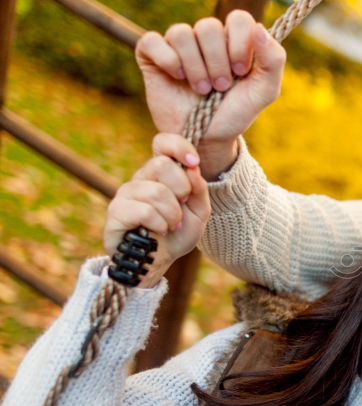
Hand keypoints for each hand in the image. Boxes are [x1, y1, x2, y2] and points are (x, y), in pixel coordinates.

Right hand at [104, 135, 210, 286]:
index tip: (193, 162)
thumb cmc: (177, 235)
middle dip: (182, 190)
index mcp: (161, 173)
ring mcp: (126, 193)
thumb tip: (193, 168)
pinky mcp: (116, 212)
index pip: (163, 143)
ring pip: (156, 191)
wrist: (159, 262)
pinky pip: (143, 210)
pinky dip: (158, 223)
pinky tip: (158, 231)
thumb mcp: (199, 212)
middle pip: (162, 165)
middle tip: (182, 207)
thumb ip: (200, 190)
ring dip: (172, 215)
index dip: (178, 146)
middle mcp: (141, 178)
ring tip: (171, 226)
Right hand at [134, 10, 285, 179]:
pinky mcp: (152, 55)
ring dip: (195, 66)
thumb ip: (273, 60)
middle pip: (208, 26)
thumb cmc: (236, 112)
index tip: (242, 71)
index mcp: (233, 40)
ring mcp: (178, 45)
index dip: (240, 43)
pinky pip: (153, 41)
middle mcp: (205, 38)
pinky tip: (177, 77)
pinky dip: (167, 60)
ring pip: (182, 33)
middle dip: (217, 62)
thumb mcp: (264, 91)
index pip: (238, 18)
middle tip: (220, 86)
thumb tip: (259, 28)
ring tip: (202, 89)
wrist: (208, 138)